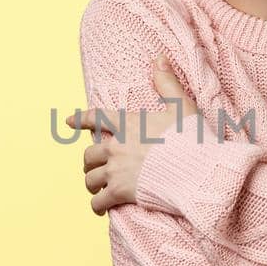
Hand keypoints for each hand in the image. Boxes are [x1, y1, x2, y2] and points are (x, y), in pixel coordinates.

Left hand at [65, 53, 200, 215]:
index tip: (69, 122)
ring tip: (98, 189)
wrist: (196, 169)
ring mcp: (116, 171)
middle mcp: (116, 147)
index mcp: (128, 125)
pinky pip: (98, 201)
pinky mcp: (120, 192)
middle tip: (95, 168)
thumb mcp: (181, 106)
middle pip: (89, 155)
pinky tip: (101, 209)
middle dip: (90, 162)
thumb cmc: (191, 139)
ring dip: (92, 184)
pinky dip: (97, 206)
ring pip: (89, 178)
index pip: (97, 118)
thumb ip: (166, 83)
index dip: (82, 120)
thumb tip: (157, 57)